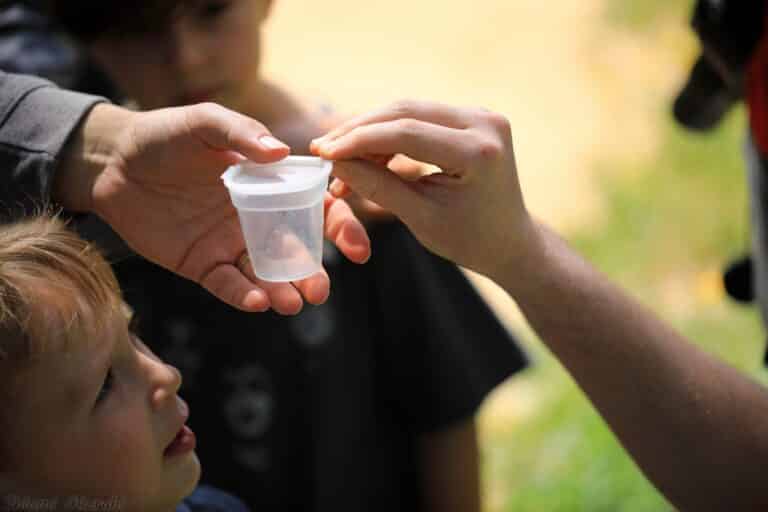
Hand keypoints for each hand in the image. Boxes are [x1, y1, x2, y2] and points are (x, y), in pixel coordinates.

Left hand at [57, 102, 369, 313]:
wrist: (111, 163)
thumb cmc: (164, 135)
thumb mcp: (204, 122)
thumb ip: (241, 134)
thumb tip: (281, 152)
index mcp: (270, 185)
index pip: (316, 207)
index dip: (340, 226)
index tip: (355, 247)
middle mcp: (258, 218)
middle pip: (297, 250)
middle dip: (313, 272)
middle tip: (319, 290)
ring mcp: (231, 244)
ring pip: (267, 273)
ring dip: (284, 290)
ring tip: (292, 304)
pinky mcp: (203, 264)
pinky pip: (229, 284)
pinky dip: (244, 294)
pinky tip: (257, 300)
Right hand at [311, 100, 530, 280]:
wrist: (508, 240)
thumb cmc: (468, 239)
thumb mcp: (420, 218)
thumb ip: (377, 186)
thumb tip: (335, 161)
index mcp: (478, 152)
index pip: (406, 133)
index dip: (358, 140)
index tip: (323, 152)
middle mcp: (484, 123)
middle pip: (406, 112)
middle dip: (359, 130)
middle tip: (323, 147)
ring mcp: (481, 115)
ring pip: (409, 110)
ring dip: (370, 129)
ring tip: (338, 151)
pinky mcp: (473, 117)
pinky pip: (421, 115)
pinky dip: (390, 131)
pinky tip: (365, 149)